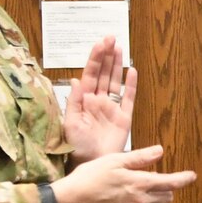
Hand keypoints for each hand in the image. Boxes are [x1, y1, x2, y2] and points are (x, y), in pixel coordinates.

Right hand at [51, 146, 195, 202]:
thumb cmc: (89, 178)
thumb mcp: (114, 161)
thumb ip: (139, 158)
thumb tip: (160, 151)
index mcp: (139, 184)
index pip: (171, 183)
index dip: (184, 179)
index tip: (192, 176)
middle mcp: (141, 202)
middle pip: (167, 197)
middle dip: (166, 188)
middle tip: (153, 179)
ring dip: (158, 201)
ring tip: (144, 192)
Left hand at [61, 37, 136, 163]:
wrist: (91, 164)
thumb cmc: (77, 147)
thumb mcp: (70, 124)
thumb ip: (73, 102)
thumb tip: (76, 80)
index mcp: (84, 100)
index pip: (90, 74)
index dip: (95, 58)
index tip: (100, 43)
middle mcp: (98, 100)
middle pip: (104, 73)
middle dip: (107, 55)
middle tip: (111, 38)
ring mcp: (112, 108)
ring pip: (115, 81)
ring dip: (117, 65)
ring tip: (119, 48)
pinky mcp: (124, 118)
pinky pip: (128, 98)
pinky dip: (130, 85)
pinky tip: (131, 72)